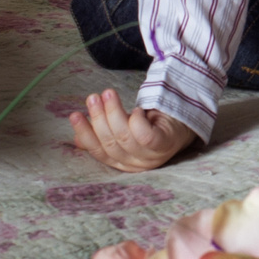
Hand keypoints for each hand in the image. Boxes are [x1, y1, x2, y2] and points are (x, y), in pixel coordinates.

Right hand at [68, 87, 194, 172]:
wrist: (183, 125)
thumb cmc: (150, 127)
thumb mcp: (124, 132)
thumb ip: (104, 135)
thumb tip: (76, 140)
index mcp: (121, 163)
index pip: (98, 151)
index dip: (85, 133)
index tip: (74, 115)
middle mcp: (135, 164)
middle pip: (111, 143)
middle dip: (99, 118)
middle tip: (94, 97)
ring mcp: (151, 157)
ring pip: (125, 137)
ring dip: (114, 113)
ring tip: (108, 93)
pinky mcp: (165, 145)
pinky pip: (146, 137)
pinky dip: (137, 122)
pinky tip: (136, 110)